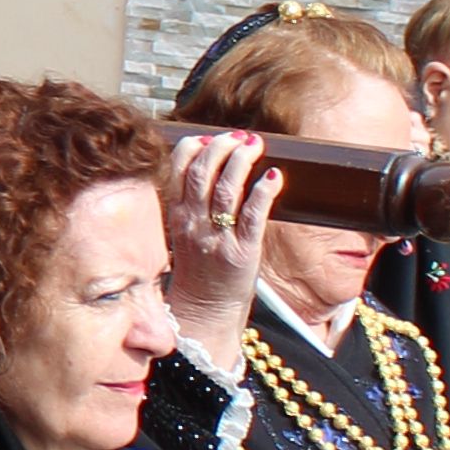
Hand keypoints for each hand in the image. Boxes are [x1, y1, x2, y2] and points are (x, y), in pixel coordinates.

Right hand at [157, 128, 274, 363]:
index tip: (210, 138)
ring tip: (255, 145)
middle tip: (239, 136)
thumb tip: (210, 168)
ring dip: (242, 160)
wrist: (204, 313)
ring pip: (226, 189)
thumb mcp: (184, 234)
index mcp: (176, 217)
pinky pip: (253, 215)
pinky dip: (263, 191)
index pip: (179, 169)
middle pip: (203, 173)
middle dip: (222, 146)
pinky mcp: (242, 252)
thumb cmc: (198, 271)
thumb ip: (190, 203)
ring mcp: (217, 238)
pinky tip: (273, 176)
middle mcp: (193, 224)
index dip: (195, 146)